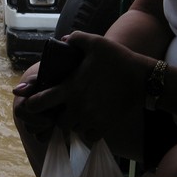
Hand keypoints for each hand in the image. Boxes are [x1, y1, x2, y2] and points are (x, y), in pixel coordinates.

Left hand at [17, 31, 148, 141]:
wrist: (144, 79)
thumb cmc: (118, 59)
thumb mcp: (96, 42)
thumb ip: (76, 38)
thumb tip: (63, 40)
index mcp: (70, 88)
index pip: (40, 102)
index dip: (32, 105)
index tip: (32, 104)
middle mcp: (78, 107)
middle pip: (57, 123)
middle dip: (57, 118)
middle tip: (62, 110)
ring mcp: (92, 119)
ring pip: (73, 131)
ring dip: (73, 125)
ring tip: (78, 115)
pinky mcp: (105, 126)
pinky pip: (89, 137)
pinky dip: (87, 133)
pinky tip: (90, 123)